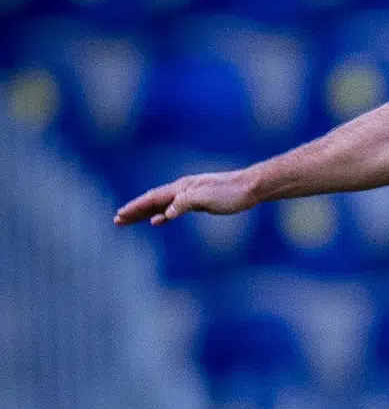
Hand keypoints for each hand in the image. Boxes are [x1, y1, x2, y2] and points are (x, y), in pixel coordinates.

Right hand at [113, 170, 255, 225]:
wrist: (251, 187)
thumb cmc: (230, 192)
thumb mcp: (205, 198)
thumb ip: (183, 204)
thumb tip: (165, 213)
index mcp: (182, 187)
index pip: (153, 198)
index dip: (135, 208)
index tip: (119, 215)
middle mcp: (183, 189)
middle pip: (153, 201)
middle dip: (135, 211)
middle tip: (117, 220)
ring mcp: (191, 195)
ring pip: (162, 205)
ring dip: (146, 213)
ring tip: (130, 220)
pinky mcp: (200, 201)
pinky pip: (175, 209)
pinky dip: (163, 215)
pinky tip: (158, 221)